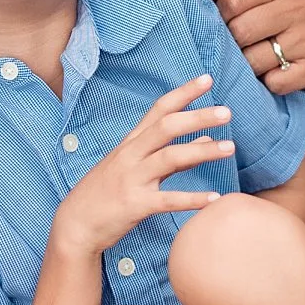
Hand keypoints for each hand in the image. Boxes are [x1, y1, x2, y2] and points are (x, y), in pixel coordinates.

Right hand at [54, 75, 232, 254]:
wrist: (74, 225)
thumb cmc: (106, 192)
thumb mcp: (134, 167)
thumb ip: (172, 153)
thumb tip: (206, 139)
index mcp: (132, 142)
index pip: (159, 109)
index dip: (183, 93)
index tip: (208, 79)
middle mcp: (131, 155)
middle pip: (167, 127)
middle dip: (197, 117)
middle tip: (227, 111)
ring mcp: (132, 179)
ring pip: (170, 158)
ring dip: (202, 152)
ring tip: (230, 148)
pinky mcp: (135, 206)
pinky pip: (168, 200)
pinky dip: (192, 199)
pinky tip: (215, 200)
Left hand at [213, 0, 304, 93]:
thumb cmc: (290, 8)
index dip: (220, 14)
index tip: (224, 21)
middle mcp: (302, 5)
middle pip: (241, 30)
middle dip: (232, 41)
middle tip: (238, 43)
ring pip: (254, 60)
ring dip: (249, 63)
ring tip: (257, 56)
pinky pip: (274, 82)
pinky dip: (269, 80)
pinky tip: (277, 69)